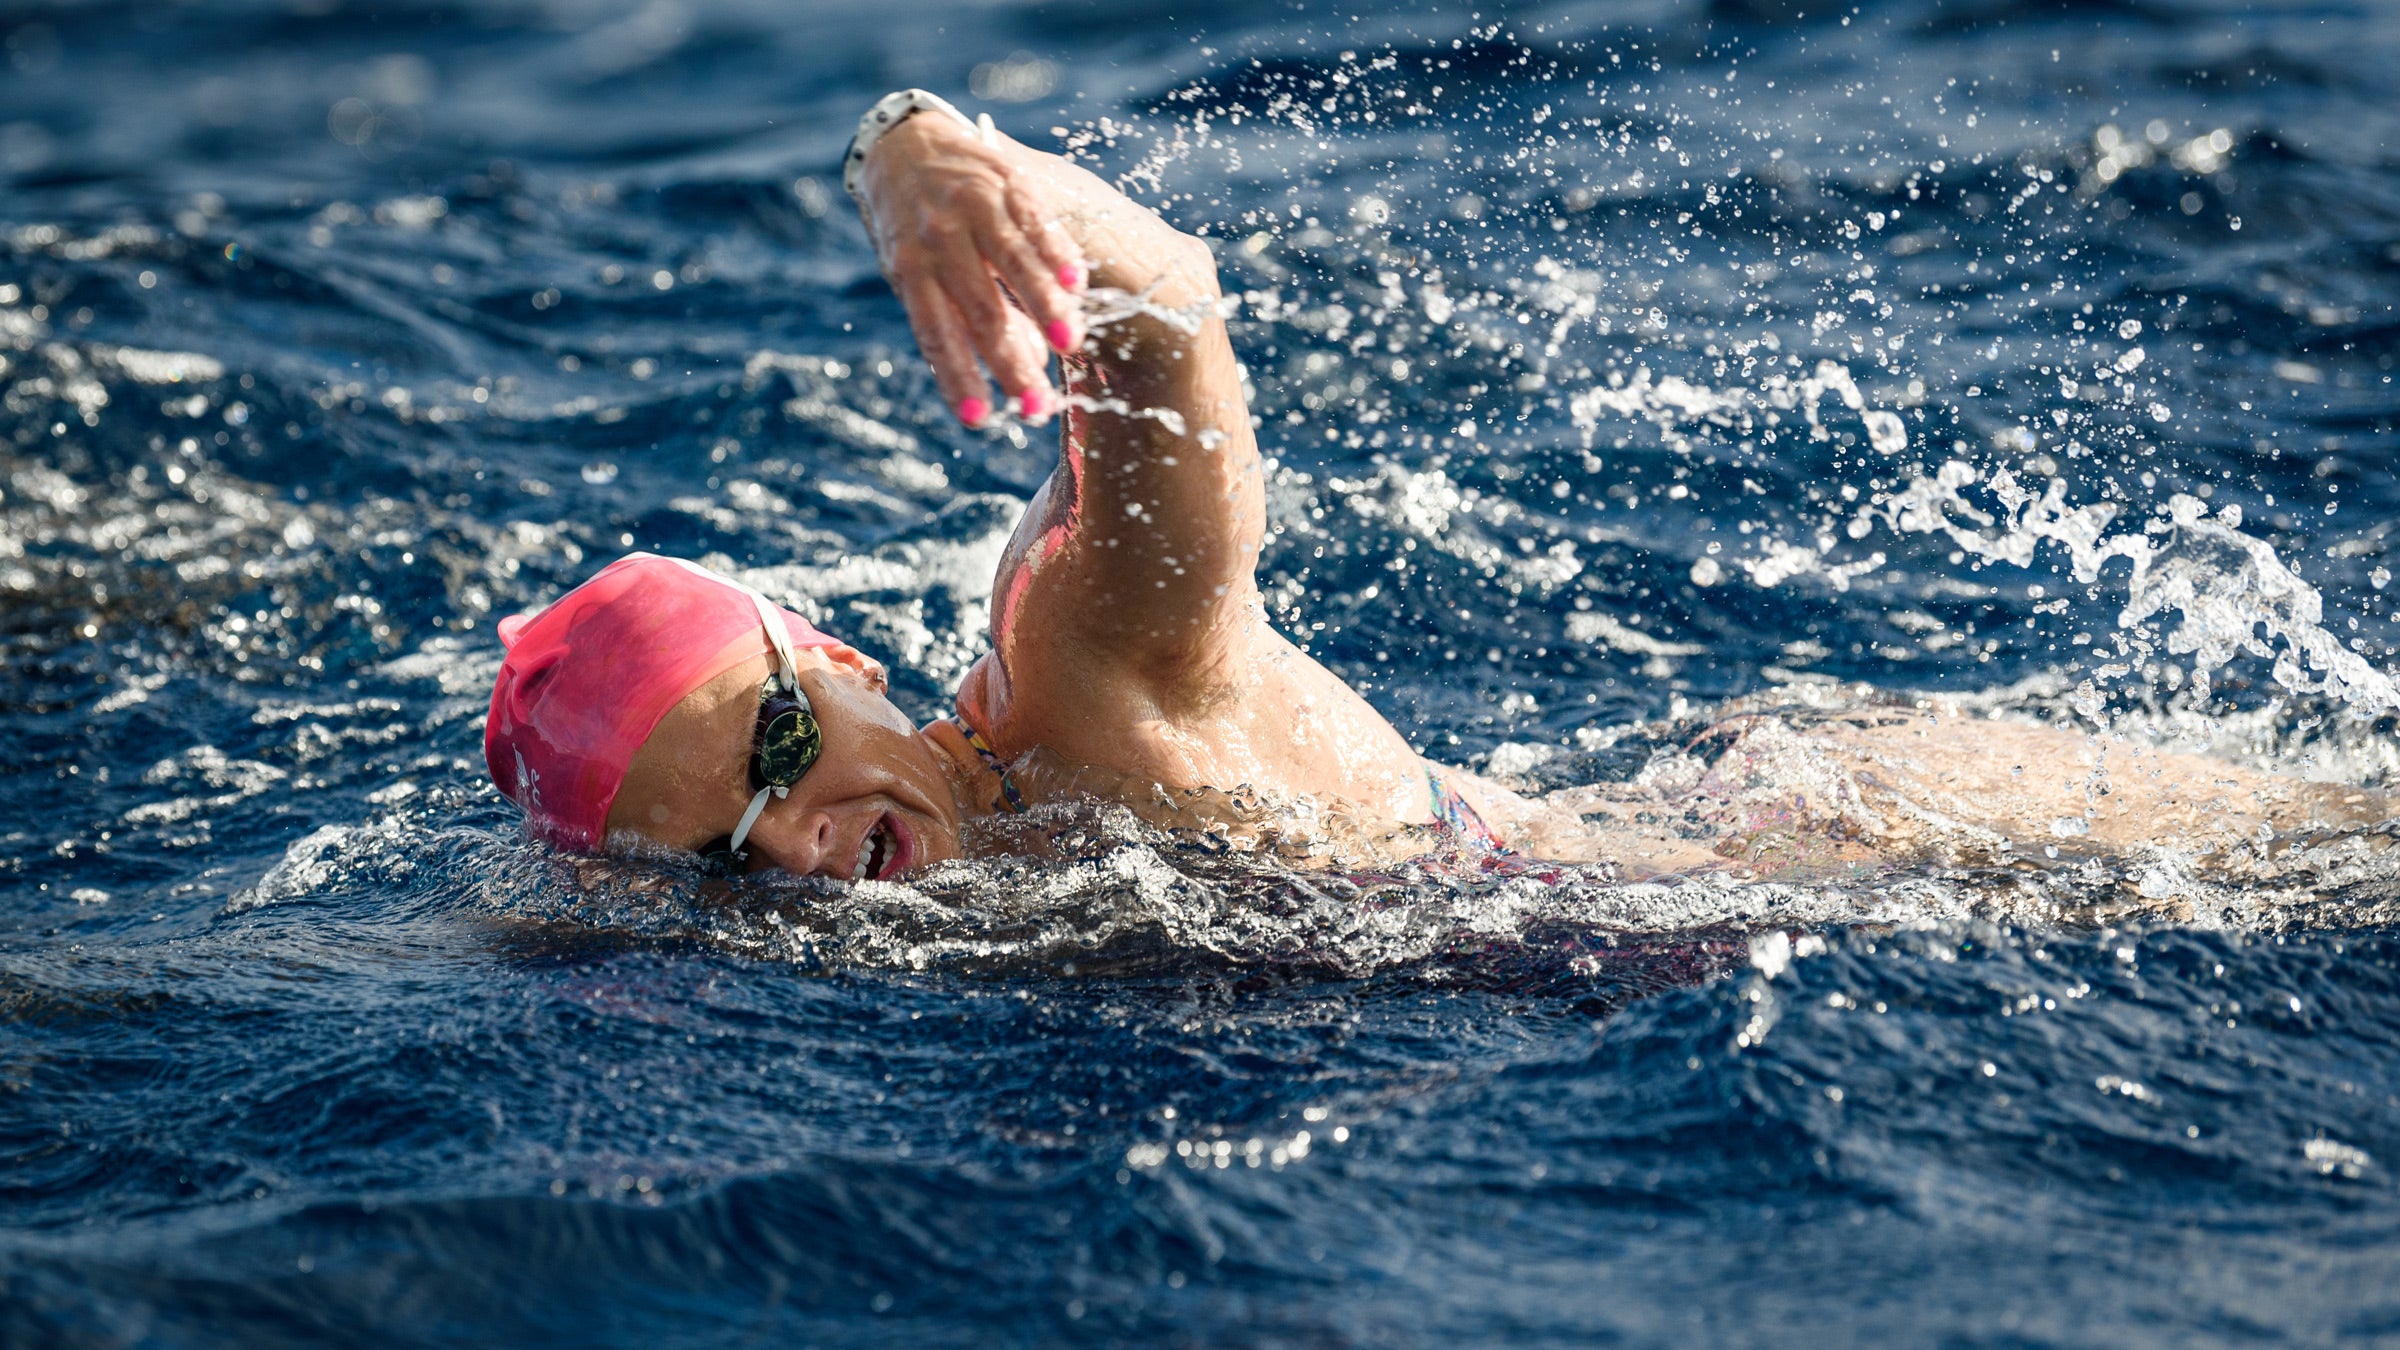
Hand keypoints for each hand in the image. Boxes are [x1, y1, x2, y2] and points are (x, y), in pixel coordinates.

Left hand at [854, 112, 1088, 427]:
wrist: (902, 146)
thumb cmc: (914, 229)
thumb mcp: (921, 275)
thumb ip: (965, 318)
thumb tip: (1027, 366)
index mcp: (911, 272)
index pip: (936, 335)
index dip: (958, 377)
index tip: (979, 419)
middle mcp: (938, 241)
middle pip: (980, 312)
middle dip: (1011, 364)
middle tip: (1038, 408)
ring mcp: (972, 209)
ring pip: (1011, 264)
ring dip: (1044, 308)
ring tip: (1069, 345)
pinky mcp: (1005, 183)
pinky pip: (1035, 222)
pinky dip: (1056, 254)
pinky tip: (1077, 285)